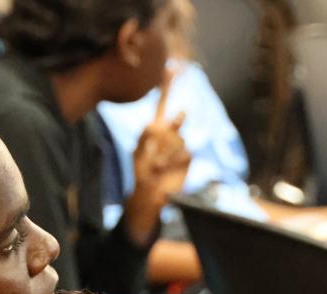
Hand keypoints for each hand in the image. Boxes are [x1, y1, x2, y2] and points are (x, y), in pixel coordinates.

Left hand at [131, 68, 190, 209]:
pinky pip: (183, 154)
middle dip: (177, 120)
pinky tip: (165, 170)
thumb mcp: (137, 154)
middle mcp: (171, 133)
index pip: (162, 102)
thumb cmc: (142, 172)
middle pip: (179, 118)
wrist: (152, 193)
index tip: (172, 66)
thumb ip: (144, 138)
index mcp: (157, 128)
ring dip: (164, 154)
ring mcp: (181, 145)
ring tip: (156, 166)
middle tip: (181, 115)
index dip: (167, 85)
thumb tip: (152, 124)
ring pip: (177, 141)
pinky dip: (171, 162)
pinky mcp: (188, 158)